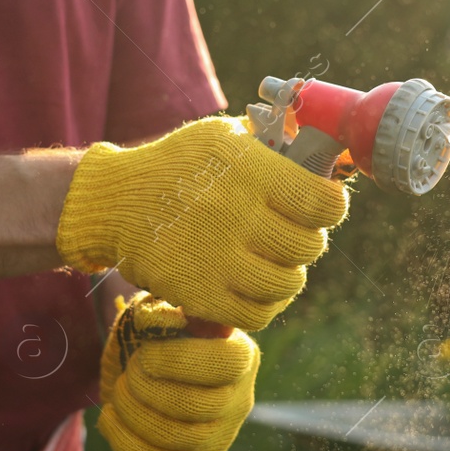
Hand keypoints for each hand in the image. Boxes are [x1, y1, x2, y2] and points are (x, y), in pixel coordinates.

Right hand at [56, 116, 348, 330]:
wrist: (117, 203)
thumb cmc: (180, 164)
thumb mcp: (223, 136)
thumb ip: (275, 141)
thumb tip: (330, 157)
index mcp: (249, 171)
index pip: (323, 203)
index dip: (332, 206)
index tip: (323, 206)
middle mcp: (236, 214)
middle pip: (309, 246)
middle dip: (308, 240)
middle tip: (292, 234)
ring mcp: (217, 258)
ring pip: (288, 284)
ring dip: (288, 274)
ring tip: (273, 261)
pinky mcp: (200, 294)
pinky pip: (257, 314)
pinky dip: (264, 304)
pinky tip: (254, 286)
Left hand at [96, 294, 258, 450]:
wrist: (146, 368)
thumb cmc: (156, 336)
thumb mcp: (157, 313)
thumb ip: (158, 312)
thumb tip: (152, 320)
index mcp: (240, 354)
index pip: (224, 363)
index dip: (178, 360)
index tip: (144, 354)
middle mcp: (240, 398)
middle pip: (197, 406)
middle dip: (146, 389)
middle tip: (127, 375)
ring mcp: (222, 435)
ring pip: (178, 438)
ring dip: (132, 415)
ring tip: (117, 395)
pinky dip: (127, 446)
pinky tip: (111, 421)